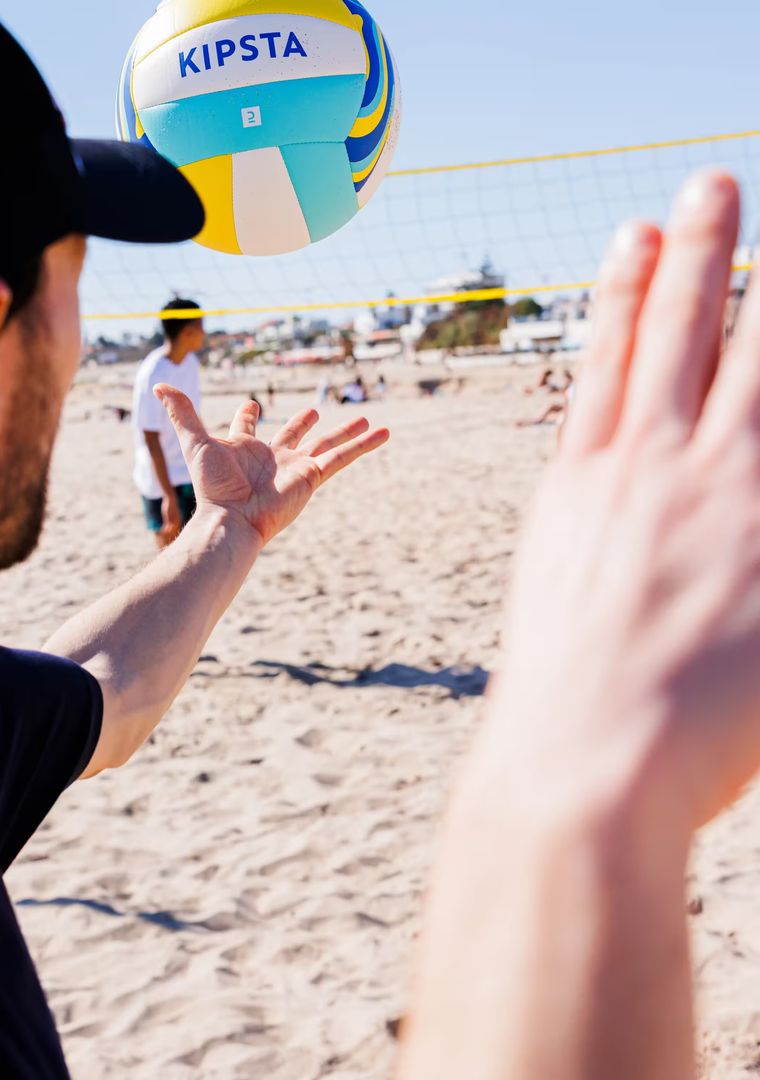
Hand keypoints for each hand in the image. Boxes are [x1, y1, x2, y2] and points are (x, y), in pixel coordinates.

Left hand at [154, 387, 388, 545]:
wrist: (232, 520)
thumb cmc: (213, 485)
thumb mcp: (196, 441)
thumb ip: (181, 413)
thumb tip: (160, 384)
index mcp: (245, 449)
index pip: (248, 428)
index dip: (248, 417)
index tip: (252, 405)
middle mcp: (272, 458)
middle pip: (293, 435)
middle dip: (302, 423)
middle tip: (312, 411)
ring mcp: (295, 468)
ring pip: (327, 444)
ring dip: (345, 431)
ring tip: (366, 419)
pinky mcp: (313, 477)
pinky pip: (343, 457)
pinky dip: (364, 445)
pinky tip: (385, 432)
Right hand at [485, 170, 759, 832]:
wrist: (584, 764)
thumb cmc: (564, 699)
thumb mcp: (562, 597)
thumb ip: (597, 536)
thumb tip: (618, 507)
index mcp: (583, 481)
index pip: (608, 360)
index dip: (622, 290)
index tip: (631, 234)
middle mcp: (646, 469)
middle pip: (680, 336)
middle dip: (699, 252)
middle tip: (710, 182)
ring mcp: (715, 494)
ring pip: (750, 363)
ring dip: (758, 286)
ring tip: (756, 218)